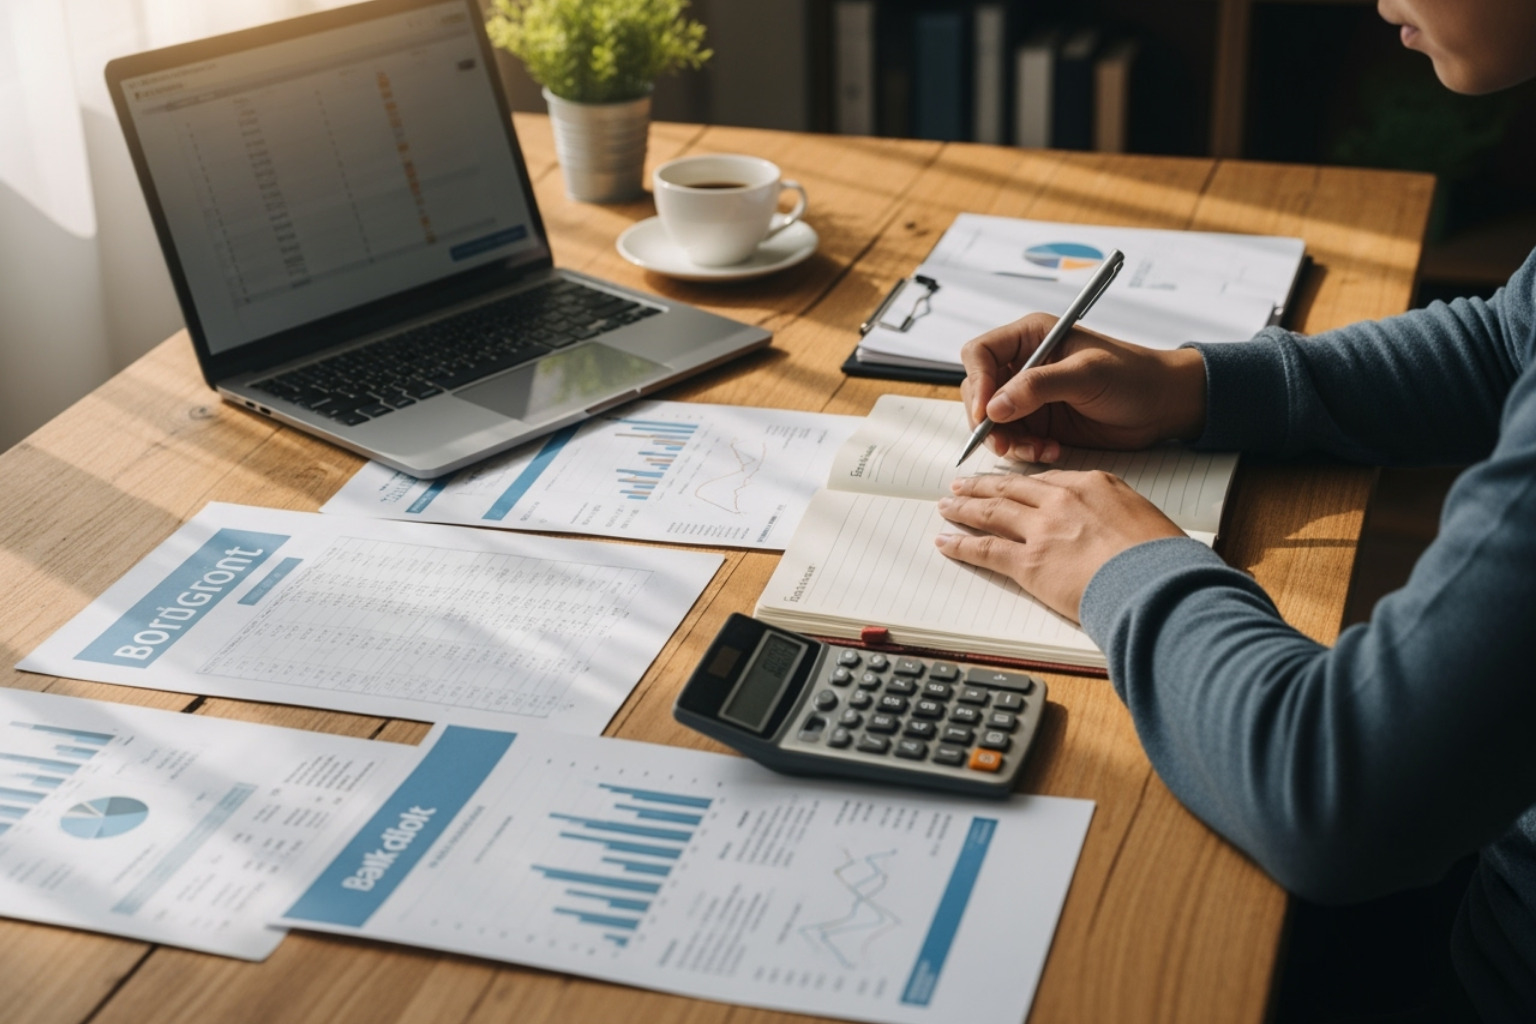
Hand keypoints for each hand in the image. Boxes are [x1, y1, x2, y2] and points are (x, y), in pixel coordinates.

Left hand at [934, 470, 1183, 620]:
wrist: (1156, 583)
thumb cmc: (1162, 560)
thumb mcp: (1146, 521)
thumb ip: (1119, 519)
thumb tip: (1114, 536)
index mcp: (1094, 485)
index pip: (1048, 481)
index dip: (1022, 484)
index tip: (1009, 484)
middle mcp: (1063, 500)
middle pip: (1012, 489)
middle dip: (983, 487)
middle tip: (963, 485)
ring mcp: (1042, 529)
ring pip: (992, 512)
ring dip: (964, 508)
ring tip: (946, 505)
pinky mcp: (1028, 562)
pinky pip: (984, 549)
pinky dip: (960, 545)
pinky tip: (945, 542)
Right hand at [959, 312, 1207, 461]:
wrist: (1163, 405)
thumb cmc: (1134, 376)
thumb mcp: (1087, 374)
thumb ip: (1038, 386)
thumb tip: (995, 406)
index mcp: (1032, 336)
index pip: (980, 354)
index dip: (978, 382)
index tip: (986, 413)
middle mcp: (1024, 364)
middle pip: (979, 390)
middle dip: (987, 419)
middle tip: (1005, 441)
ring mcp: (1029, 395)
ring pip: (992, 420)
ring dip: (1007, 440)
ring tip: (1037, 449)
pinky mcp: (1039, 422)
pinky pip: (1013, 439)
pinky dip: (1024, 450)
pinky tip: (1050, 451)